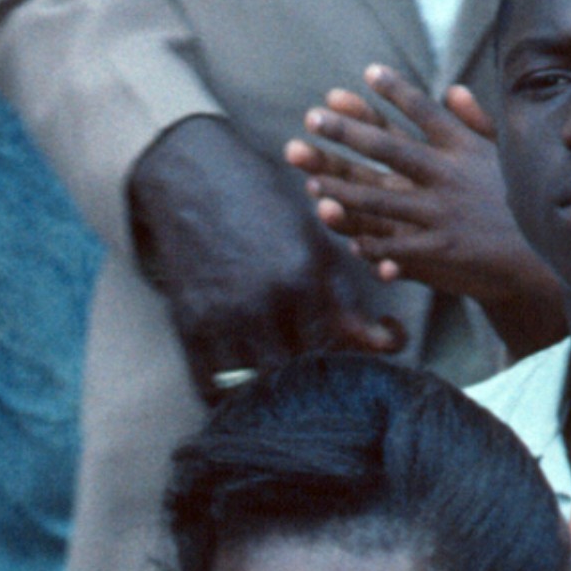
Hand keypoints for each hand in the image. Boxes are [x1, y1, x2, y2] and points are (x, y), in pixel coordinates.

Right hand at [127, 117, 398, 397]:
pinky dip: (229, 396)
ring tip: (289, 385)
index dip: (369, 354)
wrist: (191, 175)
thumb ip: (344, 294)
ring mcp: (223, 316)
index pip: (345, 343)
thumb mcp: (311, 239)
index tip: (379, 346)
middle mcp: (264, 302)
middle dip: (321, 375)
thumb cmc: (261, 202)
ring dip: (276, 391)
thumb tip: (382, 341)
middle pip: (304, 370)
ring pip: (259, 385)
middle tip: (329, 370)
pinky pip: (210, 385)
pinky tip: (245, 389)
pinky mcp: (189, 323)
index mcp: (301, 276)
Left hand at [289, 67, 550, 318]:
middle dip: (347, 131)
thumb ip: (476, 122)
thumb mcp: (506, 155)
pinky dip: (369, 241)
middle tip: (313, 116)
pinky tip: (344, 236)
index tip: (368, 71)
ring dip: (340, 188)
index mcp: (463, 149)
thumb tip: (453, 89)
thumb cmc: (522, 200)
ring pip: (379, 198)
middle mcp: (449, 175)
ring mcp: (442, 213)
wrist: (549, 253)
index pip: (425, 112)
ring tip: (309, 179)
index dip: (395, 91)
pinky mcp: (442, 249)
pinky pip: (395, 244)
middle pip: (388, 148)